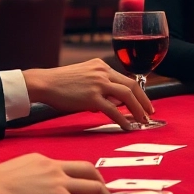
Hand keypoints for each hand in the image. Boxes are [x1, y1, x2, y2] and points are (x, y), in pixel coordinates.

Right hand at [0, 153, 124, 193]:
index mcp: (43, 161)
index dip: (87, 177)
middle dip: (105, 187)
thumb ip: (28, 179)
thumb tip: (28, 192)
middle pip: (90, 172)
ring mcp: (59, 183)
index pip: (72, 166)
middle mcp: (55, 168)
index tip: (95, 187)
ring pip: (96, 189)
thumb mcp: (13, 174)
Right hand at [23, 59, 153, 130]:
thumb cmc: (60, 84)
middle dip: (144, 101)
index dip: (139, 92)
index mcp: (101, 66)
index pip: (126, 79)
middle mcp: (102, 72)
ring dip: (137, 109)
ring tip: (142, 121)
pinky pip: (112, 109)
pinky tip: (127, 126)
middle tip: (150, 112)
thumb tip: (111, 105)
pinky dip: (122, 119)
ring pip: (126, 96)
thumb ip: (99, 89)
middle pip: (132, 86)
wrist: (43, 83)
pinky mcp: (91, 97)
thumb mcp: (84, 78)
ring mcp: (98, 84)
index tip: (145, 102)